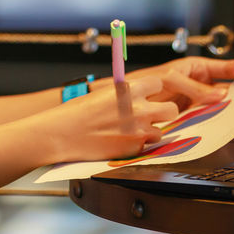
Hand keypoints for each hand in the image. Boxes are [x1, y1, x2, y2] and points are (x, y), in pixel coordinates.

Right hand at [32, 73, 179, 163]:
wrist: (62, 133)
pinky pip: (146, 147)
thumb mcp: (104, 93)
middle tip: (152, 116)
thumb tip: (138, 97)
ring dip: (149, 132)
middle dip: (164, 113)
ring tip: (130, 133)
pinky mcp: (135, 149)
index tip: (147, 96)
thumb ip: (125, 95)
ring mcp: (139, 130)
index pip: (158, 84)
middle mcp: (139, 108)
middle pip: (171, 109)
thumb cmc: (77, 112)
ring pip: (160, 132)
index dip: (153, 91)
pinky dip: (137, 146)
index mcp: (129, 89)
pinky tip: (121, 143)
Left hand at [104, 56, 233, 110]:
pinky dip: (213, 119)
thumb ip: (196, 88)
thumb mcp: (172, 79)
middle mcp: (195, 85)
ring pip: (214, 104)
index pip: (218, 68)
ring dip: (224, 107)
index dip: (231, 69)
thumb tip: (221, 94)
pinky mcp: (188, 116)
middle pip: (220, 88)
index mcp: (193, 69)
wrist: (127, 103)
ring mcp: (192, 100)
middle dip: (233, 91)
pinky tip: (220, 121)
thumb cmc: (146, 82)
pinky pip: (204, 116)